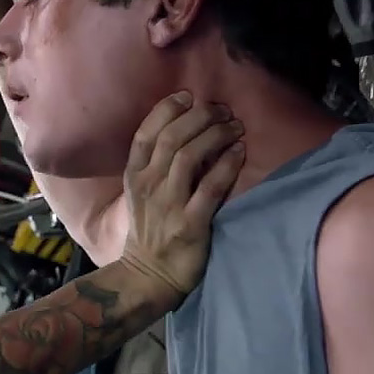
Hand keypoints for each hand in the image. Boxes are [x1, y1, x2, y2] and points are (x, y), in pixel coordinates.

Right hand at [119, 93, 245, 296]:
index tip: (188, 96)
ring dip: (215, 135)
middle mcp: (148, 187)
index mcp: (135, 177)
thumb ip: (157, 166)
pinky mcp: (190, 224)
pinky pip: (210, 188)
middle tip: (221, 109)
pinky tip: (239, 152)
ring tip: (234, 126)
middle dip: (198, 117)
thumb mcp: (142, 195)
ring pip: (189, 156)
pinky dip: (226, 165)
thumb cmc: (150, 232)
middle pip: (171, 138)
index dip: (166, 109)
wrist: (148, 276)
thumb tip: (188, 134)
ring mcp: (168, 205)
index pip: (146, 134)